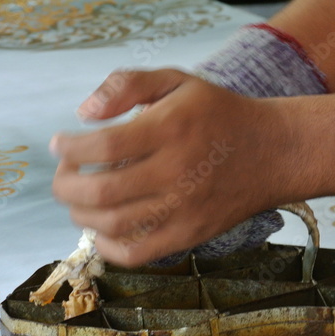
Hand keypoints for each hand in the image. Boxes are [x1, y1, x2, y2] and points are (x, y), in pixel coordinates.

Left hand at [51, 68, 292, 266]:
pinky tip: (102, 230)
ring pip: (112, 225)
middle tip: (63, 175)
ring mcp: (185, 209)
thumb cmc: (218, 114)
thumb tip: (84, 113)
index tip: (60, 144)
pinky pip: (137, 254)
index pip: (103, 146)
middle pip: (100, 191)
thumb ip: (127, 84)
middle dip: (65, 185)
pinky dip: (108, 247)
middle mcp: (177, 172)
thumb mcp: (177, 81)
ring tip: (79, 200)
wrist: (274, 152)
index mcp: (171, 129)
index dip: (70, 149)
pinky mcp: (191, 234)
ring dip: (80, 214)